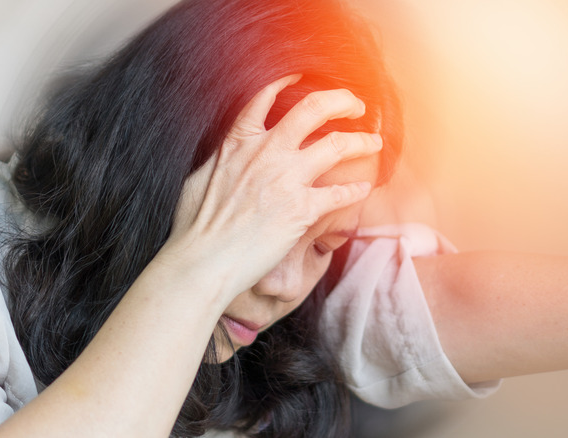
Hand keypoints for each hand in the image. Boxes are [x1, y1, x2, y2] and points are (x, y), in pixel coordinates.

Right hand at [166, 74, 381, 298]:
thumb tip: (228, 156)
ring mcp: (286, 179)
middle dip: (342, 101)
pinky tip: (364, 189)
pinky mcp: (302, 210)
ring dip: (362, 141)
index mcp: (239, 142)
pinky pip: (341, 193)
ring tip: (374, 142)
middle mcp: (266, 152)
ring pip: (338, 144)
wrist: (203, 260)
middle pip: (315, 107)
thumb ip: (222, 160)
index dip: (289, 80)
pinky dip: (356, 190)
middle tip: (357, 106)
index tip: (305, 77)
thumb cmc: (193, 226)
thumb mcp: (199, 178)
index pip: (266, 95)